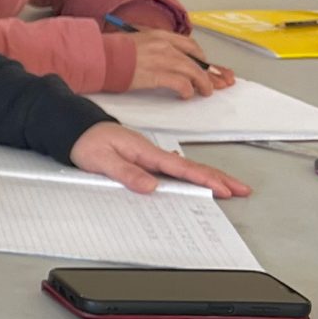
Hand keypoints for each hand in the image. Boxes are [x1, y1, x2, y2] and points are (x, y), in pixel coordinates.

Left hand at [69, 123, 249, 196]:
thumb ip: (125, 173)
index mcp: (145, 152)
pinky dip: (191, 175)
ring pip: (186, 167)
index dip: (204, 180)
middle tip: (242, 189)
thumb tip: (150, 186)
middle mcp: (152, 152)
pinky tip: (198, 181)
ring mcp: (150, 155)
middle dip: (219, 178)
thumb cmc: (86, 142)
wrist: (75, 129)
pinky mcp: (145, 158)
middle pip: (192, 167)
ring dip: (209, 177)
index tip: (224, 189)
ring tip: (229, 187)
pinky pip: (174, 168)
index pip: (181, 168)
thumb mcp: (101, 161)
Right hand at [121, 28, 234, 98]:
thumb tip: (156, 58)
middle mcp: (164, 45)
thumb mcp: (134, 41)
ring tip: (205, 91)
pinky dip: (187, 90)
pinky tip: (186, 95)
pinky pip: (182, 84)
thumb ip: (150, 47)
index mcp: (158, 35)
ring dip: (203, 83)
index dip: (200, 57)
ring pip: (194, 71)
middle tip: (215, 81)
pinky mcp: (158, 75)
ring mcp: (162, 60)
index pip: (189, 45)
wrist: (99, 57)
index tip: (205, 66)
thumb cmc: (110, 52)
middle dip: (208, 72)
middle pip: (196, 59)